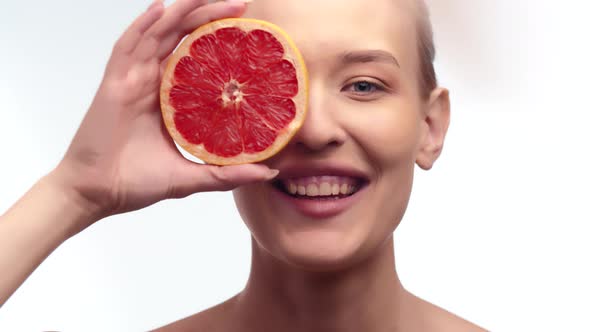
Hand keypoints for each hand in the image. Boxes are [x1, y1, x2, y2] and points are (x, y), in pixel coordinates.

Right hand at [51, 0, 275, 226]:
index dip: (219, 42)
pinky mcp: (114, 84)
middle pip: (181, 38)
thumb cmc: (136, 182)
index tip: (249, 32)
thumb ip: (227, 174)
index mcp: (170, 100)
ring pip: (158, 34)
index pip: (198, 60)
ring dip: (182, 12)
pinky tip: (160, 9)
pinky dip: (142, 26)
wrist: (98, 194)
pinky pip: (127, 47)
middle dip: (208, 16)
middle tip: (241, 4)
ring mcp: (132, 80)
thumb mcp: (191, 176)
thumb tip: (268, 170)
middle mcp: (152, 83)